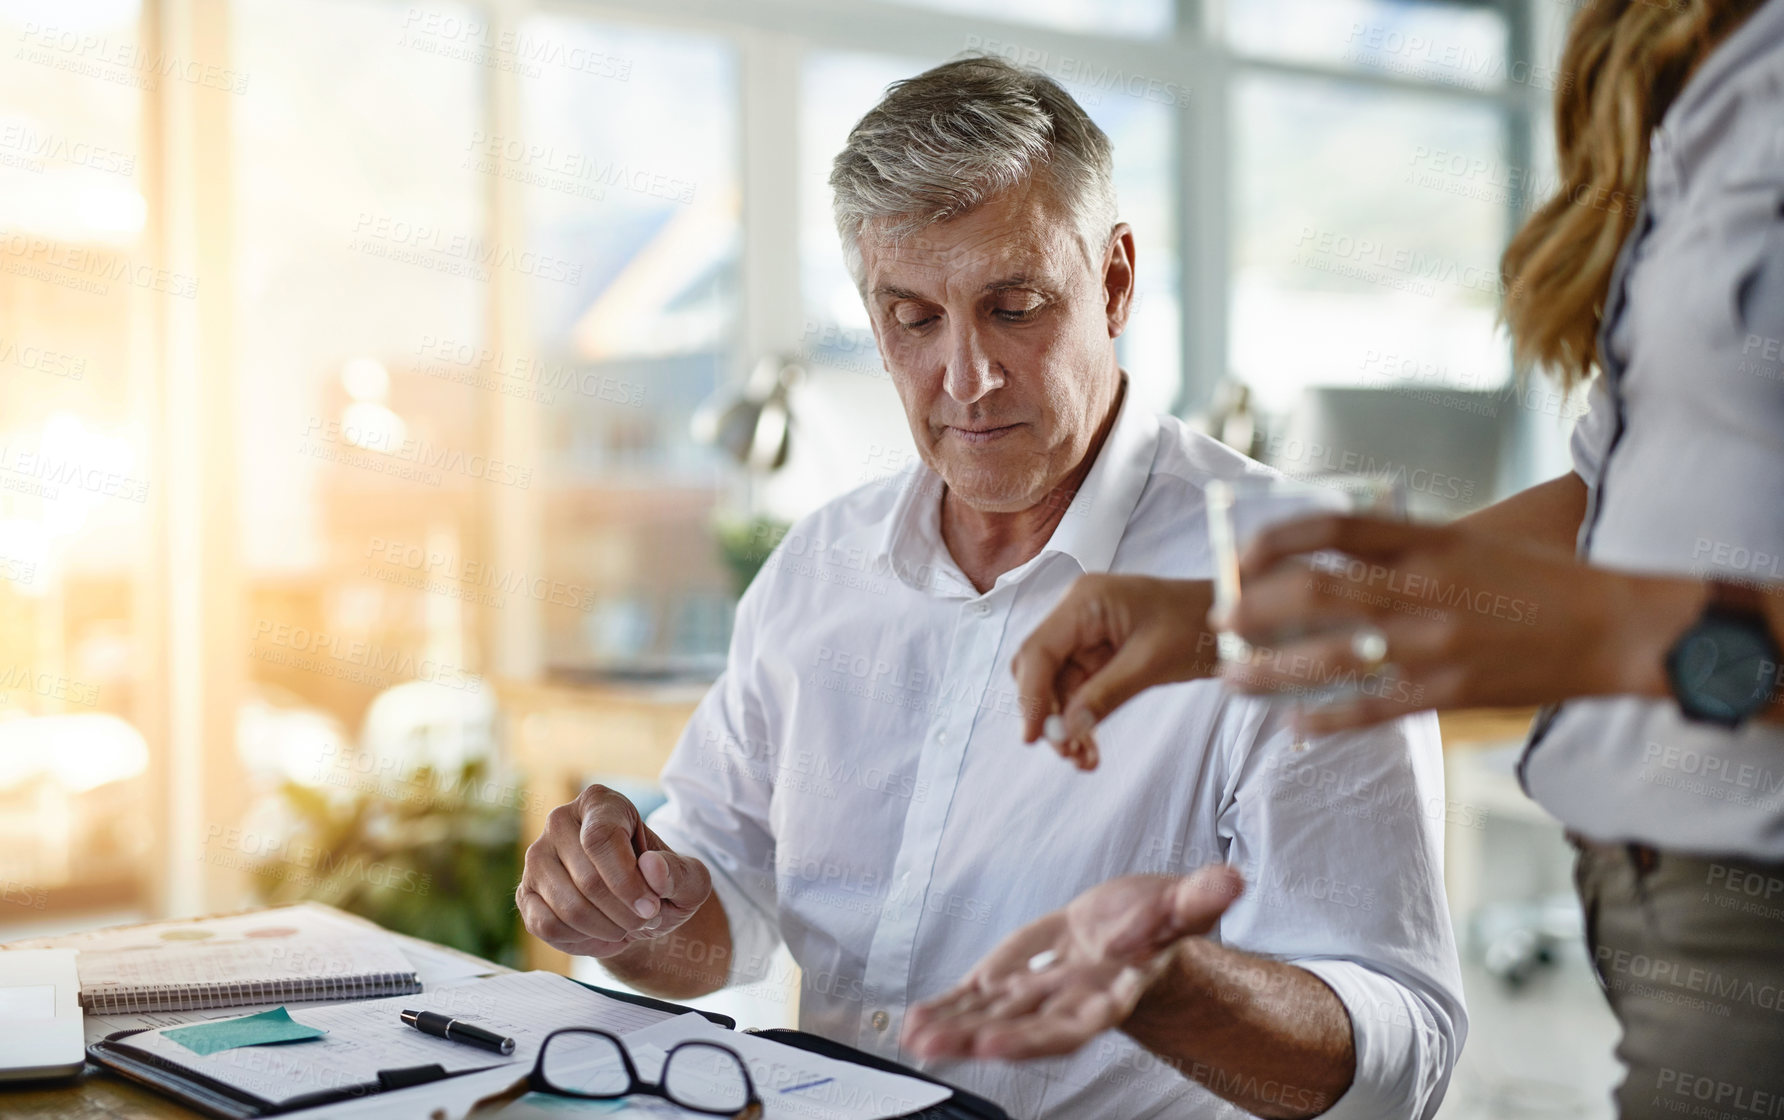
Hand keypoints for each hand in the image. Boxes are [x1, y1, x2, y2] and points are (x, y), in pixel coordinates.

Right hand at [517, 784, 712, 958]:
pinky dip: (580, 940)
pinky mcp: (525, 893)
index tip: (651, 907)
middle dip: (623, 913)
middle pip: (587, 879)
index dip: (627, 881)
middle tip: (644, 920)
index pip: (601, 839)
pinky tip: (601, 933)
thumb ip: (680, 873)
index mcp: (600, 802)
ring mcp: (537, 857)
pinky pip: (547, 926)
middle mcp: (559, 821)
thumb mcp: (689, 880)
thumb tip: (651, 867)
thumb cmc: (661, 884)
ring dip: (606, 929)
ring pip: (567, 908)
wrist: (635, 906)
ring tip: (626, 927)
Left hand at [902, 866, 1242, 1060]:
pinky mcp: (1019, 978)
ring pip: (992, 1015)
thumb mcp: (1185, 906)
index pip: (1070, 1023)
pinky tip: (918, 1018)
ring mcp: (1040, 993)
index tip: (994, 1043)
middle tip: (933, 1045)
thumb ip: (1200, 898)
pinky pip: (979, 998)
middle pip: (1020, 1027)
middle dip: (976, 1036)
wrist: (1142, 929)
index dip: (1032, 1035)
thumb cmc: (1165, 924)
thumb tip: (1231, 880)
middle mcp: (1070, 1003)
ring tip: (913, 1036)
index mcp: (1110, 994)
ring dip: (952, 1026)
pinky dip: (949, 1007)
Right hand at [1011, 575, 1217, 768]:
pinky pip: (1079, 692)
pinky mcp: (1098, 654)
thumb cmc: (1197, 625)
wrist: (1229, 622)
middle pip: (1039, 670)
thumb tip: (1068, 729)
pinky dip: (1082, 720)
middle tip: (1066, 751)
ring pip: (1057, 688)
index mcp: (1084, 602)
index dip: (1030, 697)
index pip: (1039, 651)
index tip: (1033, 737)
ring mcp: (1086, 635)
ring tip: (1082, 759)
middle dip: (1048, 714)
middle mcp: (1077, 615)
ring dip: (1066, 725)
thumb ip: (1105, 694)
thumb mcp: (1151, 662)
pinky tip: (1089, 748)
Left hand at [1222, 514, 1695, 733]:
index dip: (1278, 540)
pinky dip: (1325, 717)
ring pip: (1331, 657)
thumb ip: (1411, 548)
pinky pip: (1372, 708)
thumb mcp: (1475, 544)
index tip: (1241, 556)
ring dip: (1271, 670)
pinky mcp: (1451, 693)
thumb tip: (1342, 553)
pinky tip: (1291, 724)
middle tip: (1221, 621)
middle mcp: (1425, 588)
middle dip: (1256, 610)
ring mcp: (1436, 644)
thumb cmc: (1543, 582)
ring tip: (1233, 679)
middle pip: (1315, 594)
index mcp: (1431, 541)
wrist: (1615, 628)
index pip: (1334, 528)